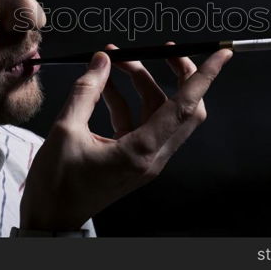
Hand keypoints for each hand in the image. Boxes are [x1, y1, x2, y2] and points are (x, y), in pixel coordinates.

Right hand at [19, 43, 232, 230]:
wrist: (50, 219)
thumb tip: (102, 60)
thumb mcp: (65, 130)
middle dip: (178, 74)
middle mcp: (151, 156)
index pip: (184, 106)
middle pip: (183, 108)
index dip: (204, 77)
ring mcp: (145, 158)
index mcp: (141, 152)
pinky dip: (127, 100)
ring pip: (160, 111)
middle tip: (163, 50)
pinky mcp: (133, 158)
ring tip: (115, 60)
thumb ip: (87, 91)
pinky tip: (105, 85)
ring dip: (142, 83)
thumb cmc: (57, 185)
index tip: (220, 55)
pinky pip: (140, 121)